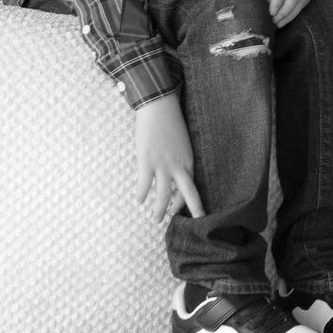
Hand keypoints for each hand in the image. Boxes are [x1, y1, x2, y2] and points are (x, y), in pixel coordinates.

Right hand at [133, 94, 202, 217]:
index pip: (191, 187)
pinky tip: (139, 201)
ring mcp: (162, 165)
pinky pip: (144, 184)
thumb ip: (179, 160)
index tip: (186, 210)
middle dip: (189, 211)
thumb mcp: (182, 144)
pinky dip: (141, 194)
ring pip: (163, 195)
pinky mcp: (146, 161)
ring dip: (160, 209)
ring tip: (157, 220)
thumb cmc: (170, 123)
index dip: (188, 201)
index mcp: (188, 161)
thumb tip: (173, 174)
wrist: (158, 107)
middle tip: (192, 225)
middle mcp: (178, 165)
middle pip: (187, 194)